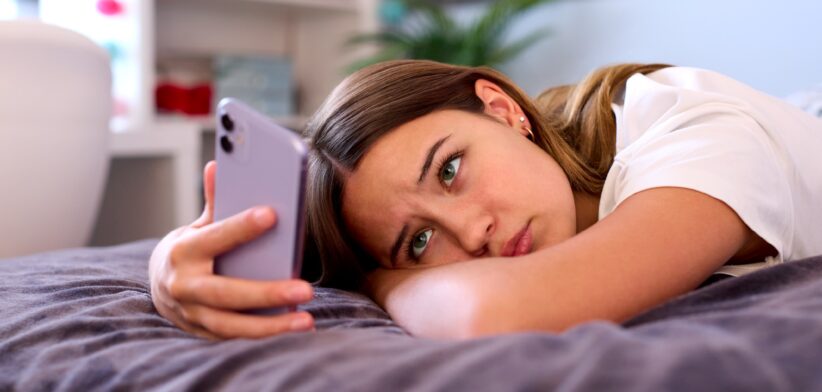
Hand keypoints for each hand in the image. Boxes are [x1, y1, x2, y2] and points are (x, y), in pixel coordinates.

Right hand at [148, 161, 314, 338]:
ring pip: (232, 326)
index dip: (241, 226)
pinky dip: (264, 337)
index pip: (215, 238)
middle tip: (305, 289)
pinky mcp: (204, 334)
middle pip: (227, 294)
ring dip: (271, 326)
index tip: (272, 214)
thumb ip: (215, 201)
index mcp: (183, 252)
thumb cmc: (191, 249)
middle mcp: (184, 287)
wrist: (160, 286)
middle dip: (266, 293)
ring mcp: (193, 315)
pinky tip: (295, 330)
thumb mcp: (198, 224)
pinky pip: (236, 339)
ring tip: (306, 320)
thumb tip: (218, 165)